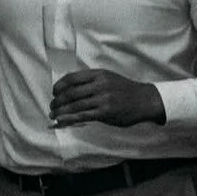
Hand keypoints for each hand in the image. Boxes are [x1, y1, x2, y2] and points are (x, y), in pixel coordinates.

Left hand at [50, 70, 165, 128]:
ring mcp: (103, 99)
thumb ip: (91, 82)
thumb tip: (68, 91)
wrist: (144, 100)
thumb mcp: (109, 79)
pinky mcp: (106, 112)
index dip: (59, 85)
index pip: (72, 78)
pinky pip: (83, 116)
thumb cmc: (124, 90)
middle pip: (71, 93)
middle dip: (57, 101)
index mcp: (99, 74)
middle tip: (52, 106)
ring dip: (61, 112)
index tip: (54, 92)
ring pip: (75, 106)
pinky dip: (70, 119)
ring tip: (54, 115)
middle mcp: (100, 85)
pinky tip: (63, 121)